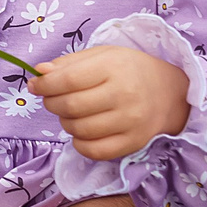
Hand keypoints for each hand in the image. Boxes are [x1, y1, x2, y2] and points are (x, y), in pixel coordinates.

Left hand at [29, 44, 190, 160]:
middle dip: (52, 104)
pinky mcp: (133, 143)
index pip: (68, 80)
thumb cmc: (129, 70)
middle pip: (70, 106)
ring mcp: (131, 122)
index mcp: (114, 68)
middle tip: (53, 99)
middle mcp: (124, 95)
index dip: (45, 85)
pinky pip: (94, 151)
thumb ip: (68, 63)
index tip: (36, 86)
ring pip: (79, 129)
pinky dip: (80, 144)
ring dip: (65, 122)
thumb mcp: (101, 56)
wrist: (170, 93)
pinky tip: (82, 132)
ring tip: (72, 114)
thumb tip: (39, 73)